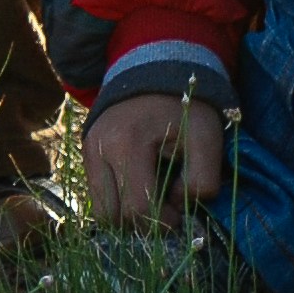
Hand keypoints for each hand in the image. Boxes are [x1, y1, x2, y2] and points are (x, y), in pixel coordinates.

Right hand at [86, 91, 229, 226]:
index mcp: (128, 143)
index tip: (179, 213)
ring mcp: (88, 152)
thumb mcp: (207, 137)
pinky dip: (119, 200)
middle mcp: (98, 149)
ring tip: (152, 194)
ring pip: (100, 211)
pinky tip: (141, 183)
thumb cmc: (185, 106)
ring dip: (127, 214)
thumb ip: (202, 179)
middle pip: (111, 217)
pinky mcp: (86, 153)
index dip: (162, 222)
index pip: (137, 210)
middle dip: (141, 222)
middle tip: (165, 205)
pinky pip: (97, 195)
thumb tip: (178, 203)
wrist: (157, 69)